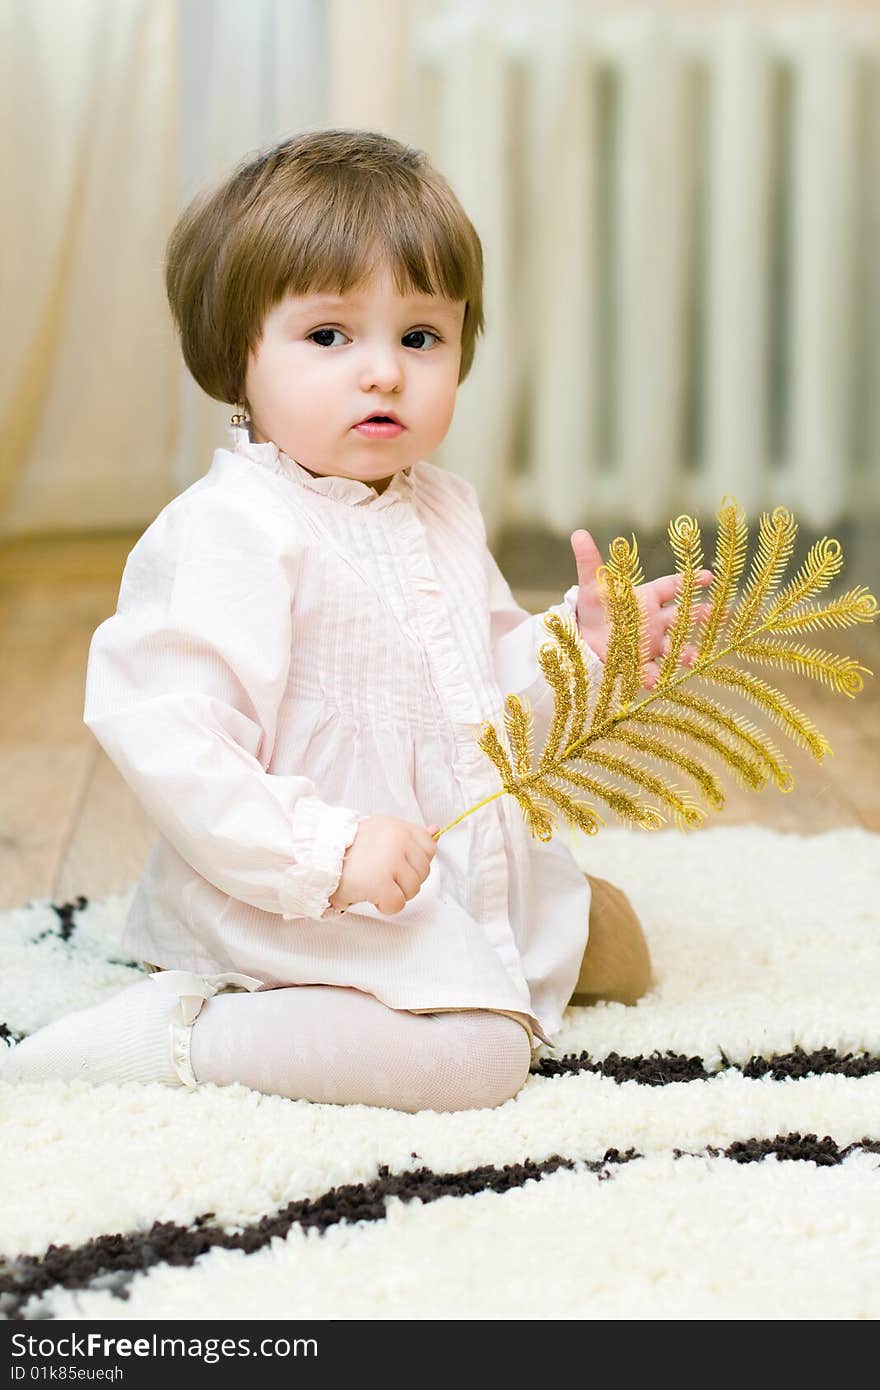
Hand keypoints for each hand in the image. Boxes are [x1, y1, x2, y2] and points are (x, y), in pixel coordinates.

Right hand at [327, 815, 438, 915]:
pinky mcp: (379, 883)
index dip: (415, 862)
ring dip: (395, 894)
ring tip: (374, 885)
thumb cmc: (347, 849)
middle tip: (381, 876)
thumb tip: (436, 830)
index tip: (397, 865)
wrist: (317, 858)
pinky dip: (386, 906)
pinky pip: (398, 904)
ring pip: (413, 890)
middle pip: (423, 872)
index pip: (429, 847)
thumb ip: (408, 834)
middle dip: (405, 880)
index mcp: (398, 827)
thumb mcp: (380, 831)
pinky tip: (371, 896)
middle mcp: (398, 840)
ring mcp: (390, 861)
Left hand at [569, 530, 714, 689]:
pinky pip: (651, 671)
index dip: (690, 581)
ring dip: (685, 653)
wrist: (583, 639)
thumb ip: (589, 562)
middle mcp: (656, 621)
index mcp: (648, 598)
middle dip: (701, 616)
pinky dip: (653, 675)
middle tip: (719, 613)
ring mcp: (652, 644)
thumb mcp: (592, 586)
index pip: (673, 586)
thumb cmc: (594, 609)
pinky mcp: (641, 665)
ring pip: (675, 648)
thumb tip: (578, 533)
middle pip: (684, 617)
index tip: (708, 577)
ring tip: (693, 658)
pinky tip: (654, 679)